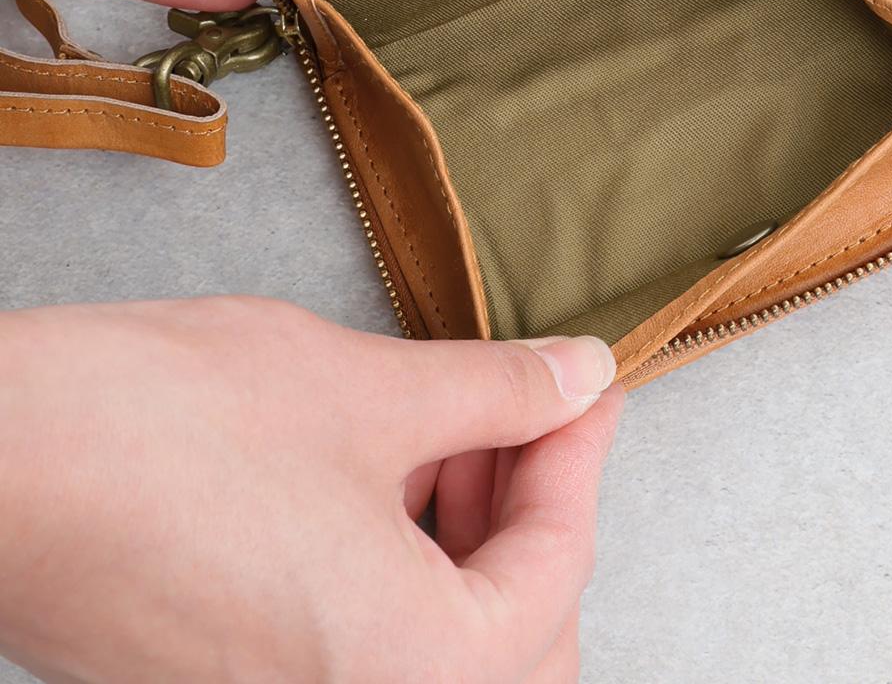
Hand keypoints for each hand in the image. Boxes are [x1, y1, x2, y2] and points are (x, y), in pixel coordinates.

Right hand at [0, 298, 622, 682]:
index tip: (586, 385)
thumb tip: (579, 377)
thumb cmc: (166, 428)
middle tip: (531, 414)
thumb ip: (499, 392)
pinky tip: (388, 472)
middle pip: (518, 636)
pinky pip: (367, 644)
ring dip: (470, 537)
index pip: (557, 567)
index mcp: (418, 671)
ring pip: (443, 645)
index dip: (580, 454)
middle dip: (534, 513)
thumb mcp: (371, 389)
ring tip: (458, 429)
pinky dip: (403, 564)